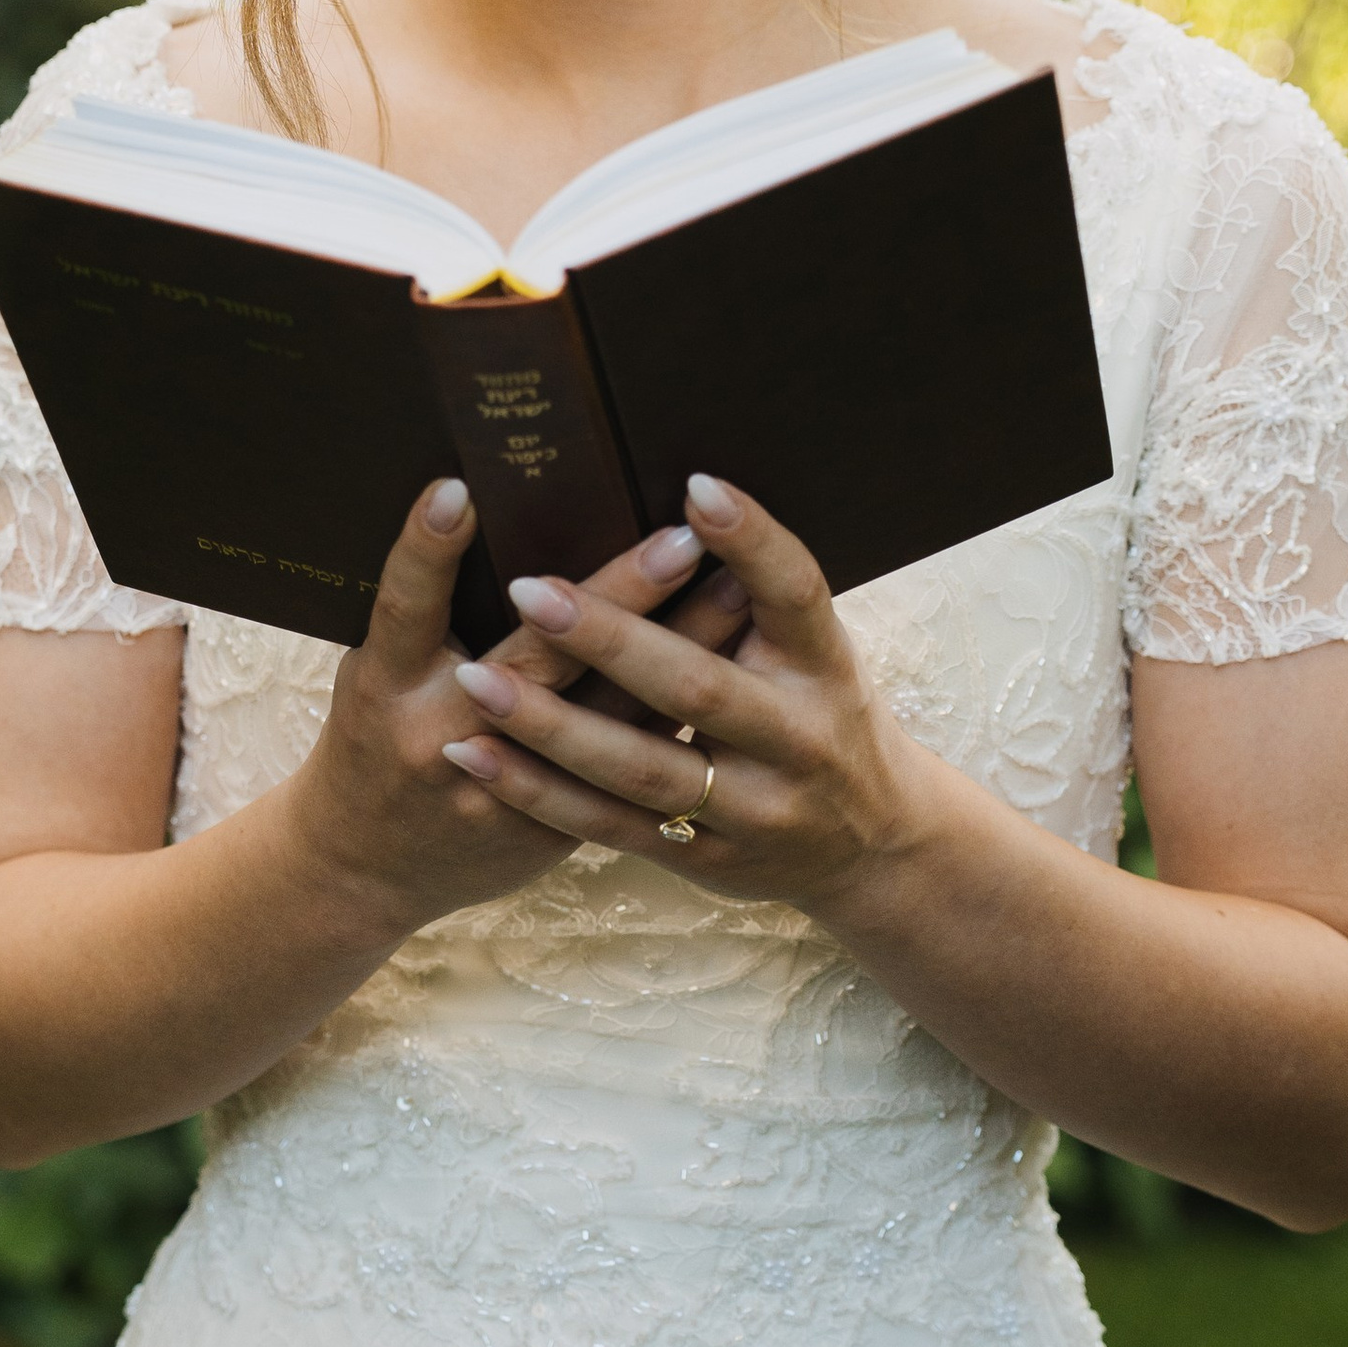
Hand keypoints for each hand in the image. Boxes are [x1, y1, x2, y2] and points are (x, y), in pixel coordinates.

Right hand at [283, 480, 745, 939]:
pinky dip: (683, 711)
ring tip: (739, 584)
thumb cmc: (376, 739)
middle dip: (616, 597)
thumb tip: (497, 514)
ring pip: (608, 716)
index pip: (407, 608)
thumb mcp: (375, 672)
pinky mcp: (554, 830)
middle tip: (682, 537)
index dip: (425, 551)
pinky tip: (739, 665)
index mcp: (387, 688)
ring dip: (680, 647)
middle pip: (537, 661)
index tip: (458, 490)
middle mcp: (442, 737)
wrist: (371, 870)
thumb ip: (430, 615)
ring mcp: (505, 792)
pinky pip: (631, 764)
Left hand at [439, 475, 932, 915]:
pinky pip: (610, 827)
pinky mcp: (705, 860)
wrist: (870, 847)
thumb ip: (756, 596)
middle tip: (530, 591)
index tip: (694, 486)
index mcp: (825, 665)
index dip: (751, 539)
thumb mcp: (815, 650)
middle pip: (698, 687)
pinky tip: (476, 753)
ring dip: (551, 725)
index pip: (796, 592)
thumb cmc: (820, 710)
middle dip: (610, 640)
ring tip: (477, 679)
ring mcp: (753, 811)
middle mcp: (797, 739)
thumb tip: (680, 495)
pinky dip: (538, 791)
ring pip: (641, 767)